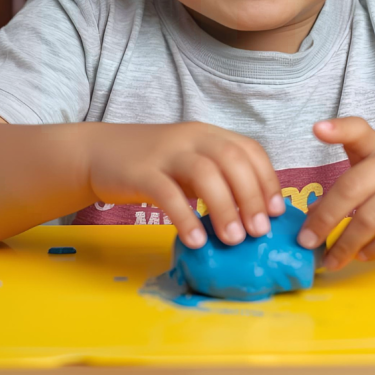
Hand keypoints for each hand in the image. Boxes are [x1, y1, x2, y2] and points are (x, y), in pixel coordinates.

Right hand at [85, 121, 284, 249]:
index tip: (276, 212)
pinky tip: (197, 240)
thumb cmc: (153, 165)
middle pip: (232, 160)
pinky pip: (168, 194)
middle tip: (258, 232)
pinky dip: (186, 218)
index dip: (268, 180)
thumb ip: (217, 179)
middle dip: (251, 197)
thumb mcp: (190, 163)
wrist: (98, 152)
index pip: (249, 150)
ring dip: (225, 208)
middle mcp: (191, 138)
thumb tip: (253, 215)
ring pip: (204, 174)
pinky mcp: (141, 172)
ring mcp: (166, 153)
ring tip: (233, 240)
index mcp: (208, 135)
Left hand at [295, 117, 374, 269]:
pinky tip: (362, 256)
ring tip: (331, 260)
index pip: (359, 130)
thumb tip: (312, 216)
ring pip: (373, 218)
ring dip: (347, 244)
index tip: (318, 130)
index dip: (339, 129)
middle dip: (326, 217)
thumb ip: (345, 185)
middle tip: (306, 241)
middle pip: (354, 187)